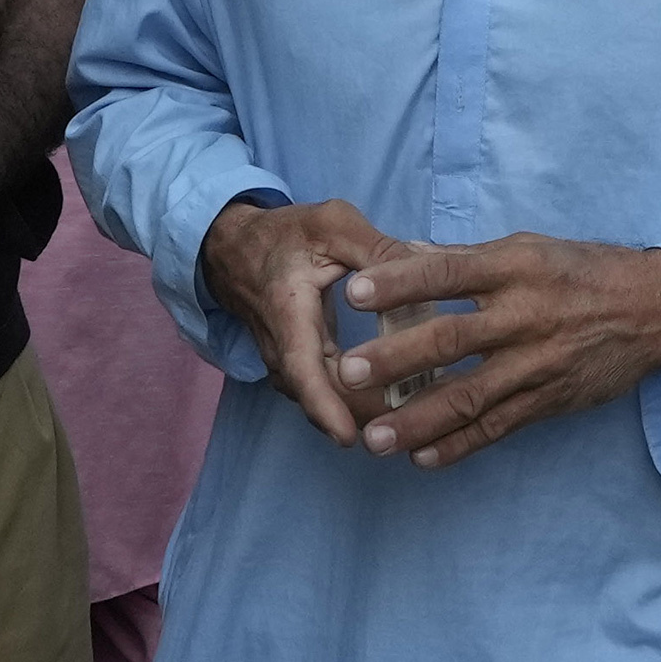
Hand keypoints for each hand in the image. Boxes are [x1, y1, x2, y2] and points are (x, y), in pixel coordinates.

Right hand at [200, 196, 414, 444]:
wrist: (234, 248)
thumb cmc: (285, 235)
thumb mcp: (334, 224)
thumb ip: (378, 249)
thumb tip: (426, 273)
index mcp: (288, 310)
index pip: (301, 367)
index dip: (323, 405)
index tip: (348, 436)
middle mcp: (280, 347)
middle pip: (318, 396)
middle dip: (361, 416)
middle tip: (412, 423)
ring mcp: (283, 363)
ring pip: (320, 400)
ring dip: (359, 412)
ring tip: (409, 417)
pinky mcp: (293, 368)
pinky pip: (321, 393)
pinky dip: (352, 402)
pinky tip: (392, 401)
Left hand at [332, 234, 660, 467]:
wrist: (658, 308)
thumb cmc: (584, 272)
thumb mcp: (529, 248)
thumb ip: (466, 259)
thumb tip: (405, 255)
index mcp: (514, 268)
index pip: (447, 273)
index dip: (399, 282)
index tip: (354, 292)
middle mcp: (525, 316)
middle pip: (451, 339)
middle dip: (395, 359)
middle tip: (346, 373)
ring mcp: (537, 364)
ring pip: (469, 396)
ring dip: (417, 420)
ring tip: (374, 438)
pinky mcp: (550, 400)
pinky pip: (498, 428)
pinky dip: (459, 446)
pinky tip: (421, 459)